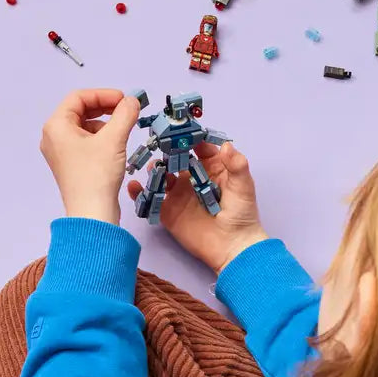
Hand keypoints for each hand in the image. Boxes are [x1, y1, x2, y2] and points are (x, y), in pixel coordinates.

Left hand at [39, 88, 141, 223]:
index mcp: (56, 126)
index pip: (79, 97)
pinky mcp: (70, 164)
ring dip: (105, 122)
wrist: (92, 213)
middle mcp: (53, 136)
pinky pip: (85, 141)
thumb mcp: (114, 139)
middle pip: (80, 110)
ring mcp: (60, 152)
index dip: (103, 94)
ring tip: (123, 128)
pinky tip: (116, 143)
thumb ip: (125, 114)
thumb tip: (132, 101)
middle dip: (105, 107)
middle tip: (126, 110)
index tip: (124, 99)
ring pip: (84, 126)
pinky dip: (101, 137)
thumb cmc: (97, 174)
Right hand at [128, 142, 268, 272]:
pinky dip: (139, 192)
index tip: (179, 129)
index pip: (198, 147)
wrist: (233, 247)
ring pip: (160, 176)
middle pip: (175, 159)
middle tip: (158, 144)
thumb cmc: (242, 214)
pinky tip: (133, 186)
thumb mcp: (243, 186)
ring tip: (152, 168)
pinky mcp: (168, 212)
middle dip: (166, 150)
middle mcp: (192, 178)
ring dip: (154, 169)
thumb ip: (237, 165)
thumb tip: (227, 145)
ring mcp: (178, 194)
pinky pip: (151, 199)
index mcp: (211, 168)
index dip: (189, 138)